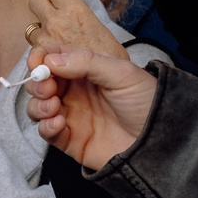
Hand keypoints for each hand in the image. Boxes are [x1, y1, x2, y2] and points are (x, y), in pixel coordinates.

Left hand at [23, 0, 127, 62]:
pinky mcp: (39, 58)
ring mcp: (45, 39)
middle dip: (41, 7)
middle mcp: (56, 21)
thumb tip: (69, 10)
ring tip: (56, 45)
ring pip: (31, 28)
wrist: (111, 83)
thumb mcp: (101, 30)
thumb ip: (82, 18)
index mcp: (75, 10)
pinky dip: (39, 54)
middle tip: (52, 17)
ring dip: (40, 34)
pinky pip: (32, 50)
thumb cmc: (110, 59)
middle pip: (35, 0)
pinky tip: (53, 60)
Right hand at [23, 45, 157, 171]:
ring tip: (53, 107)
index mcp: (85, 70)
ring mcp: (70, 116)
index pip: (53, 57)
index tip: (37, 63)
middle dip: (36, 84)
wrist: (161, 140)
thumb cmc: (146, 102)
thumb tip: (50, 60)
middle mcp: (74, 92)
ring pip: (37, 107)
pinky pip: (45, 133)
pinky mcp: (69, 140)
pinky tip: (59, 123)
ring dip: (37, 105)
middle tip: (48, 88)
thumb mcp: (122, 74)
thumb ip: (87, 62)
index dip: (40, 58)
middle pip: (39, 83)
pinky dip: (45, 127)